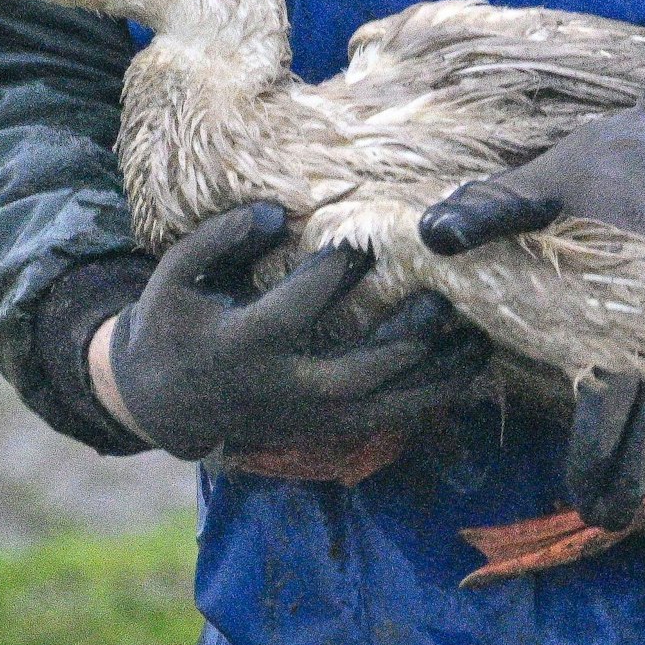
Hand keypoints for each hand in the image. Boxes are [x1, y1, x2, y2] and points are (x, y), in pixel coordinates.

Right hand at [97, 203, 489, 460]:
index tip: (364, 242)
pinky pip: (387, 422)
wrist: (164, 403)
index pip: (292, 313)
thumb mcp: (175, 274)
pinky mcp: (324, 431)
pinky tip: (468, 370)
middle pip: (353, 376)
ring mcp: (306, 417)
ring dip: (435, 379)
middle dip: (403, 340)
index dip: (330, 276)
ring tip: (480, 342)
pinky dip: (431, 399)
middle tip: (443, 296)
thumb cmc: (173, 322)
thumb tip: (274, 213)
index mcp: (239, 347)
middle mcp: (279, 389)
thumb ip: (219, 238)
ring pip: (382, 409)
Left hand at [418, 71, 644, 528]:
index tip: (581, 485)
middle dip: (624, 471)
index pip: (616, 390)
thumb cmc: (621, 157)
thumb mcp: (553, 173)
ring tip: (615, 507)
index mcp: (623, 300)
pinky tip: (632, 445)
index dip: (600, 444)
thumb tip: (431, 236)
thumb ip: (495, 209)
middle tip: (595, 518)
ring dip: (642, 456)